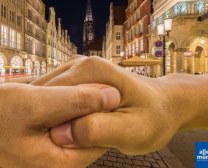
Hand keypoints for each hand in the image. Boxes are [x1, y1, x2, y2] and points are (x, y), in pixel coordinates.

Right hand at [0, 83, 119, 167]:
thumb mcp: (36, 104)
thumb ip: (76, 101)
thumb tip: (113, 95)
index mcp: (65, 161)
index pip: (102, 134)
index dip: (103, 107)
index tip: (94, 85)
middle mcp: (63, 157)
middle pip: (91, 125)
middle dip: (84, 102)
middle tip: (66, 86)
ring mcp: (54, 146)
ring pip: (77, 117)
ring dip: (70, 99)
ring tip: (51, 89)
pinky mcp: (47, 134)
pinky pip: (63, 116)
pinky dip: (59, 102)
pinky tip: (47, 92)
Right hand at [32, 56, 195, 154]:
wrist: (163, 106)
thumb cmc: (153, 118)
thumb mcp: (133, 131)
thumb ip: (98, 130)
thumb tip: (61, 133)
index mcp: (91, 70)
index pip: (48, 96)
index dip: (50, 123)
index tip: (62, 142)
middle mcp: (80, 64)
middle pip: (44, 95)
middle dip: (49, 120)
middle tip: (70, 141)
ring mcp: (77, 69)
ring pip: (47, 97)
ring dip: (52, 117)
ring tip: (73, 134)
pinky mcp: (76, 79)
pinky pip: (56, 99)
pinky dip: (57, 114)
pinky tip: (72, 125)